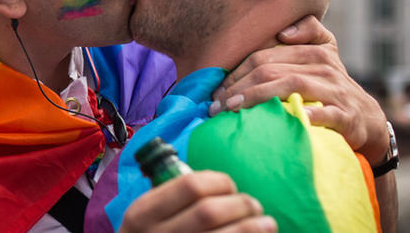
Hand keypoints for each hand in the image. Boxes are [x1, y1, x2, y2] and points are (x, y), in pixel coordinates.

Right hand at [119, 171, 275, 232]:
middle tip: (253, 205)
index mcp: (142, 213)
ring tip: (267, 223)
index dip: (219, 181)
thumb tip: (222, 185)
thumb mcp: (146, 216)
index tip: (229, 186)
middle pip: (209, 211)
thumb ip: (171, 199)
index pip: (190, 185)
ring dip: (253, 228)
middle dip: (240, 204)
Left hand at [210, 15, 388, 164]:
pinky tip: (290, 118)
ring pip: (291, 85)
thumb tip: (284, 31)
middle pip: (271, 69)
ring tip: (234, 110)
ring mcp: (335, 90)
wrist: (367, 119)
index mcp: (313, 49)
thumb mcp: (323, 52)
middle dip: (238, 87)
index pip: (263, 56)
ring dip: (258, 97)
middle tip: (216, 105)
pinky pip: (325, 113)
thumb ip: (306, 32)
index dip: (235, 72)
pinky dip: (308, 114)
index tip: (215, 91)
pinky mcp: (346, 115)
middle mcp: (324, 66)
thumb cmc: (331, 85)